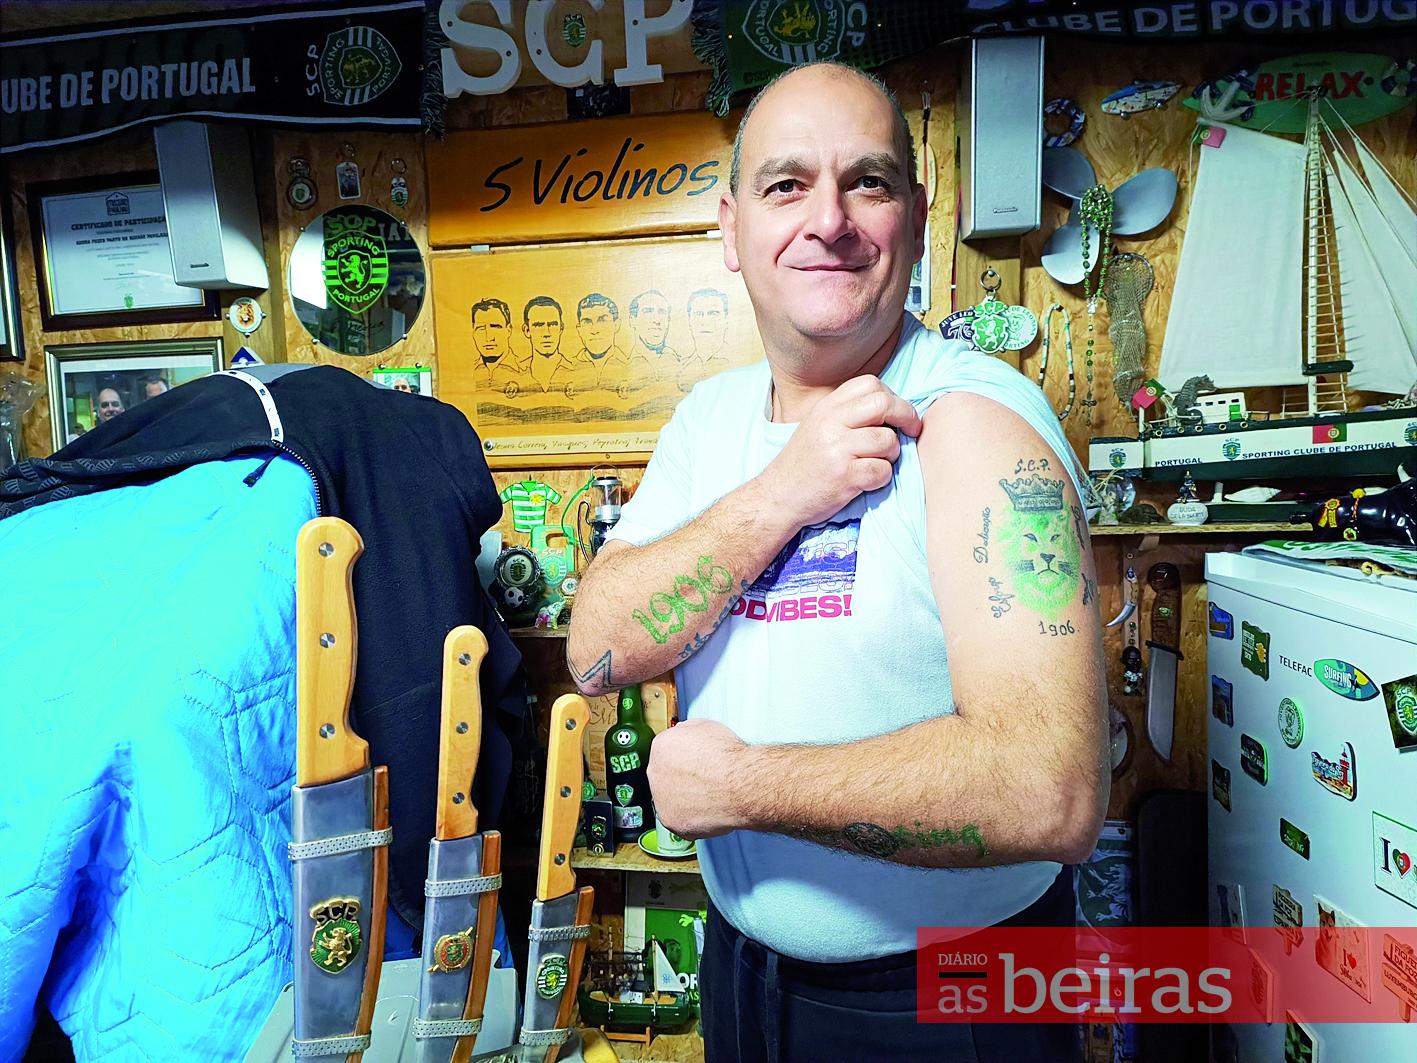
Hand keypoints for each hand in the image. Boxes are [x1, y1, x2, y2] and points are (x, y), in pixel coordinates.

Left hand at [646, 719, 748, 839]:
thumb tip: (685, 736)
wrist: (738, 784)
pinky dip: (694, 819)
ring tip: (710, 797)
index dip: (684, 759)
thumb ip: (687, 731)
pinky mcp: (671, 821)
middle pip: (666, 776)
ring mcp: (661, 799)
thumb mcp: (706, 726)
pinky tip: (710, 811)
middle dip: (682, 779)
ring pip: (672, 801)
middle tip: (704, 782)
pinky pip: (681, 821)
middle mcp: (655, 772)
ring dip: (686, 800)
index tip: (695, 764)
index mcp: (661, 747)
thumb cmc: (728, 757)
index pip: (666, 753)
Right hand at [762, 376, 922, 527]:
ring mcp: (836, 449)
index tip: (895, 415)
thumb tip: (893, 407)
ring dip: (891, 454)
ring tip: (876, 462)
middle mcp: (830, 423)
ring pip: (887, 440)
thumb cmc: (804, 464)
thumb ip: (848, 413)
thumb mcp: (818, 426)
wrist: (777, 498)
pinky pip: (882, 471)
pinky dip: (881, 478)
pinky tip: (866, 481)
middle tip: (912, 430)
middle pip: (883, 404)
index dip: (892, 397)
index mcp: (826, 408)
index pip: (870, 384)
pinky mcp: (844, 476)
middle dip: (906, 417)